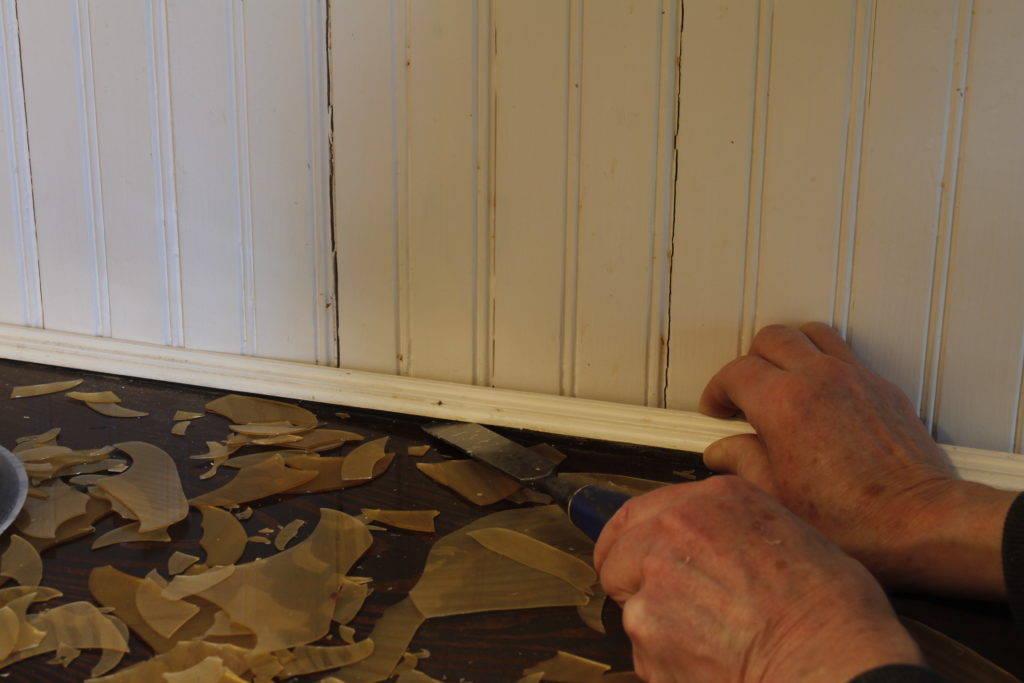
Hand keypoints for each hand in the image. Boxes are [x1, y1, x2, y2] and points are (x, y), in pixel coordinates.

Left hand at [594, 476, 922, 682]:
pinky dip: (667, 662)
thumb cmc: (834, 613)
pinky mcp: (647, 627)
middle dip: (629, 581)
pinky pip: (644, 650)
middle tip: (663, 608)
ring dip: (659, 626)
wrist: (834, 663)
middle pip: (616, 554)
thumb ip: (735, 532)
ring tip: (713, 641)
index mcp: (715, 499)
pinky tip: (711, 663)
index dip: (631, 542)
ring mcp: (656, 576)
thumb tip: (716, 549)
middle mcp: (676, 527)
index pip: (639, 512)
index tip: (629, 557)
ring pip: (632, 605)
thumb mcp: (793, 537)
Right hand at [699, 322, 1016, 596]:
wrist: (920, 522)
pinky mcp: (882, 387)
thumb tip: (723, 453)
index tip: (717, 410)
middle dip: (749, 362)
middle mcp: (819, 378)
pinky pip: (845, 354)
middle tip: (743, 394)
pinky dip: (823, 362)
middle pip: (771, 339)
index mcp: (784, 404)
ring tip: (781, 381)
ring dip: (788, 350)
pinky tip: (820, 395)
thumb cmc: (855, 520)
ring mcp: (855, 377)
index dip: (718, 390)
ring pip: (810, 334)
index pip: (735, 372)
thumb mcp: (777, 497)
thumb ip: (742, 463)